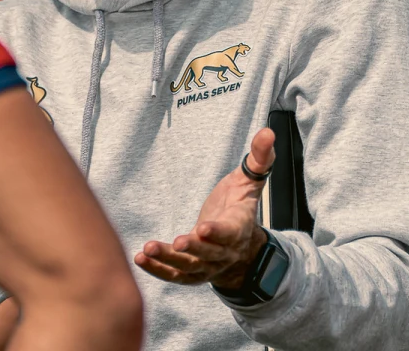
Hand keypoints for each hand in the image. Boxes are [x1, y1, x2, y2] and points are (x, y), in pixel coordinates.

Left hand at [135, 127, 275, 288]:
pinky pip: (174, 276)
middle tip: (178, 242)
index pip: (230, 233)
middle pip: (209, 254)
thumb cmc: (240, 205)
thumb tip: (268, 132)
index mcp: (238, 228)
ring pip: (189, 268)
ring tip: (147, 250)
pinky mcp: (191, 272)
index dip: (218, 232)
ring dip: (168, 260)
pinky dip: (157, 270)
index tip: (203, 228)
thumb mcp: (250, 181)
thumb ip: (259, 159)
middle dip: (194, 249)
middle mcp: (224, 252)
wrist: (240, 245)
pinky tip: (140, 259)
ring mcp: (207, 266)